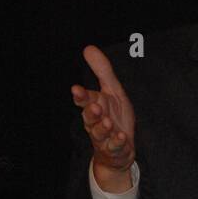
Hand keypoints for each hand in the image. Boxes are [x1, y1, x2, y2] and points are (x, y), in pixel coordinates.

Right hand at [71, 45, 135, 192]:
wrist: (120, 148)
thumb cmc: (114, 116)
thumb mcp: (112, 91)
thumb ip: (102, 71)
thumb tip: (88, 48)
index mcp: (94, 107)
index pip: (84, 100)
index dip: (81, 96)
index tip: (76, 89)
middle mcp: (96, 123)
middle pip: (90, 119)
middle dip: (91, 113)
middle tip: (95, 107)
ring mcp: (105, 138)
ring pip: (99, 135)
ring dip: (102, 129)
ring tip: (107, 123)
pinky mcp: (115, 150)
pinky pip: (114, 147)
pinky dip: (117, 143)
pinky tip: (121, 137)